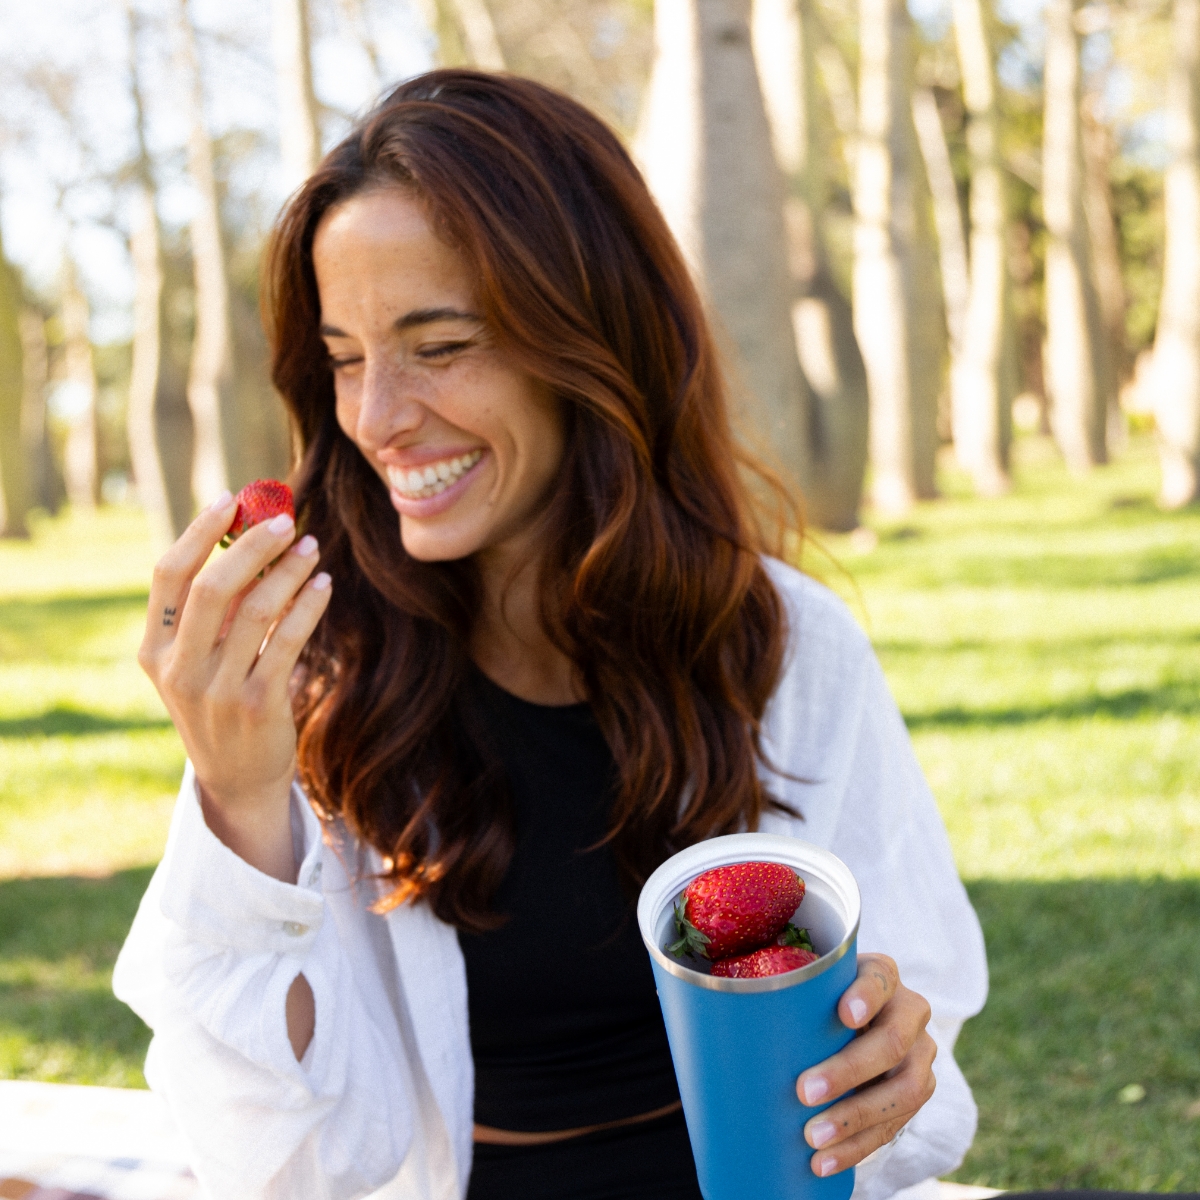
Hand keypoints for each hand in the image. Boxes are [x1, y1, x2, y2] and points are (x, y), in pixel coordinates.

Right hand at [137, 491, 331, 879]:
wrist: (237, 779)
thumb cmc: (222, 704)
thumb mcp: (199, 661)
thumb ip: (214, 612)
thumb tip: (251, 538)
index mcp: (155, 650)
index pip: (168, 575)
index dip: (199, 532)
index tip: (231, 500)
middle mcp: (179, 669)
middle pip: (213, 587)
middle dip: (252, 546)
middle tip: (286, 520)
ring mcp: (218, 689)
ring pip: (257, 610)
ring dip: (289, 571)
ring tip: (313, 547)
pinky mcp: (259, 704)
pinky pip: (288, 640)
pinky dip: (308, 605)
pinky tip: (324, 585)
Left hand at [795, 953, 935, 1176]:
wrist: (853, 1024)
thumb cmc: (818, 1000)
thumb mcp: (810, 986)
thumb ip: (788, 991)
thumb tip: (722, 1007)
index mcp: (881, 975)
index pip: (879, 979)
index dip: (866, 997)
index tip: (844, 1015)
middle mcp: (909, 1012)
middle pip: (891, 1042)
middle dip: (848, 1070)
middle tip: (804, 1091)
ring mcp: (919, 1055)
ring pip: (904, 1091)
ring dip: (855, 1118)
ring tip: (813, 1136)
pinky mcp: (916, 1093)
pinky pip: (894, 1126)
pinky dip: (856, 1147)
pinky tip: (824, 1161)